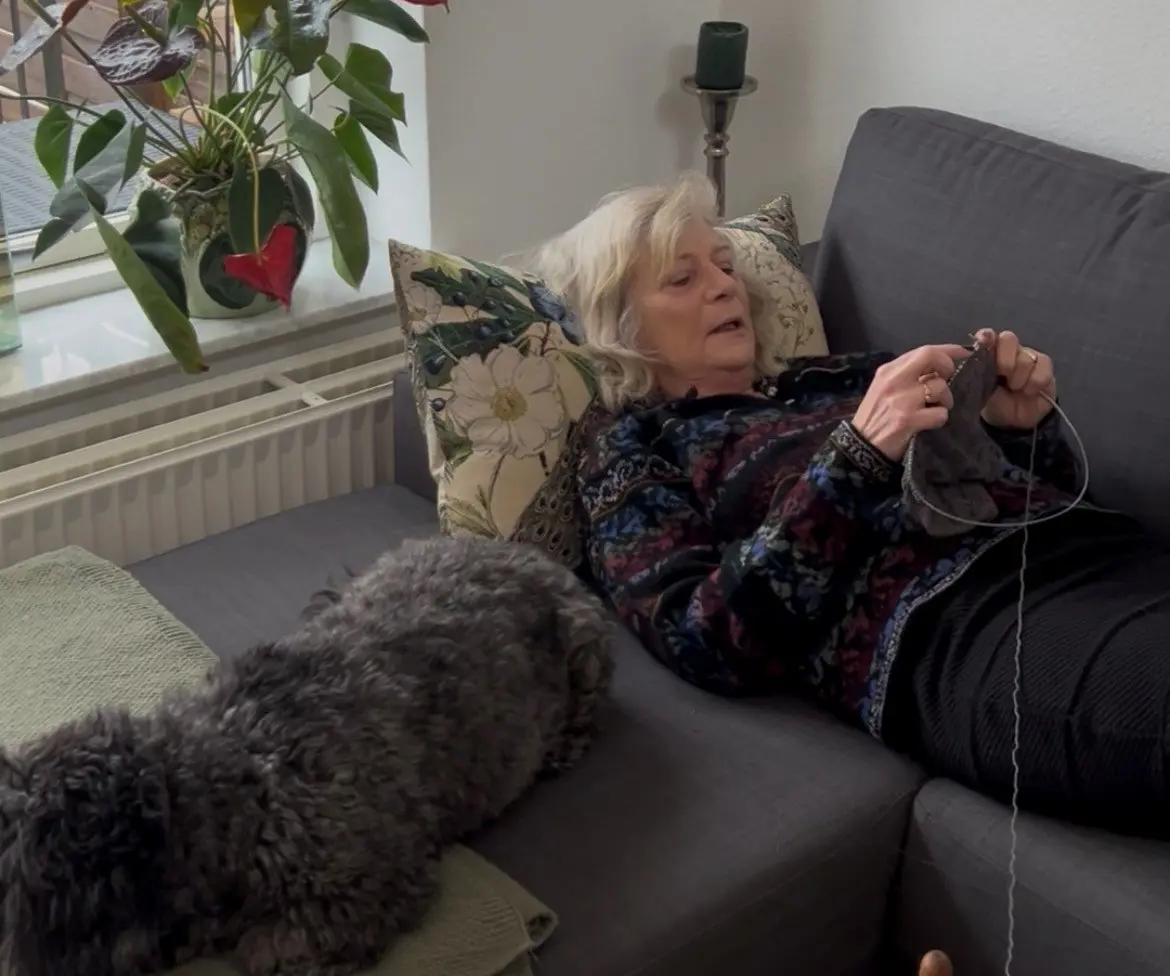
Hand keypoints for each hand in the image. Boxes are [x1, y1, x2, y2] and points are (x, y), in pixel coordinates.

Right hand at [852, 344, 970, 460]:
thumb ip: (905, 376)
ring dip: (945, 401)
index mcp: (888, 371)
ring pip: (940, 388)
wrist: (861, 448)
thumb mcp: (883, 389)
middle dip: (948, 367)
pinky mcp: (908, 420)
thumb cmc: (875, 417)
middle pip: (932, 358)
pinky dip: (939, 419)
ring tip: (934, 409)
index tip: (964, 353)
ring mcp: (901, 400)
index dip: (948, 350)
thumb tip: (937, 369)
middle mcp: (894, 381)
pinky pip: (940, 414)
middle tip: (947, 383)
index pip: (924, 351)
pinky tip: (929, 423)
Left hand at [974, 329, 1055, 429]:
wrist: (1015, 421)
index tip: (984, 345)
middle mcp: (1008, 351)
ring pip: (1026, 356)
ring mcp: (1027, 356)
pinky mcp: (1044, 366)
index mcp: (989, 355)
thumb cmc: (995, 403)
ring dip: (1019, 377)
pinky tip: (1029, 391)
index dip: (986, 338)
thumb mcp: (980, 392)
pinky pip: (1042, 366)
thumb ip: (975, 375)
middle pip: (1008, 338)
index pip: (987, 336)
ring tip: (1015, 389)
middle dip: (1005, 359)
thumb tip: (969, 360)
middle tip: (1003, 376)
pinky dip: (1035, 381)